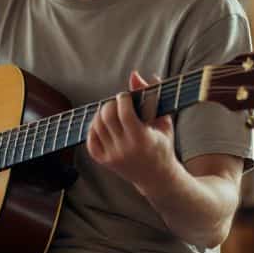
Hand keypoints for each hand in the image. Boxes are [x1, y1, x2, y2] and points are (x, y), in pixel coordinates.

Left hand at [86, 71, 176, 192]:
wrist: (157, 178)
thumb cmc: (163, 146)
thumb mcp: (162, 121)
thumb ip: (150, 96)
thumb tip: (135, 75)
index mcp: (142, 139)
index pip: (124, 112)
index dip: (123, 98)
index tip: (127, 96)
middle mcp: (124, 149)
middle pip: (106, 117)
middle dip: (110, 104)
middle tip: (117, 103)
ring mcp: (112, 157)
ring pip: (96, 126)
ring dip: (102, 114)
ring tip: (112, 112)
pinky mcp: (103, 161)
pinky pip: (90, 139)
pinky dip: (94, 128)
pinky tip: (104, 125)